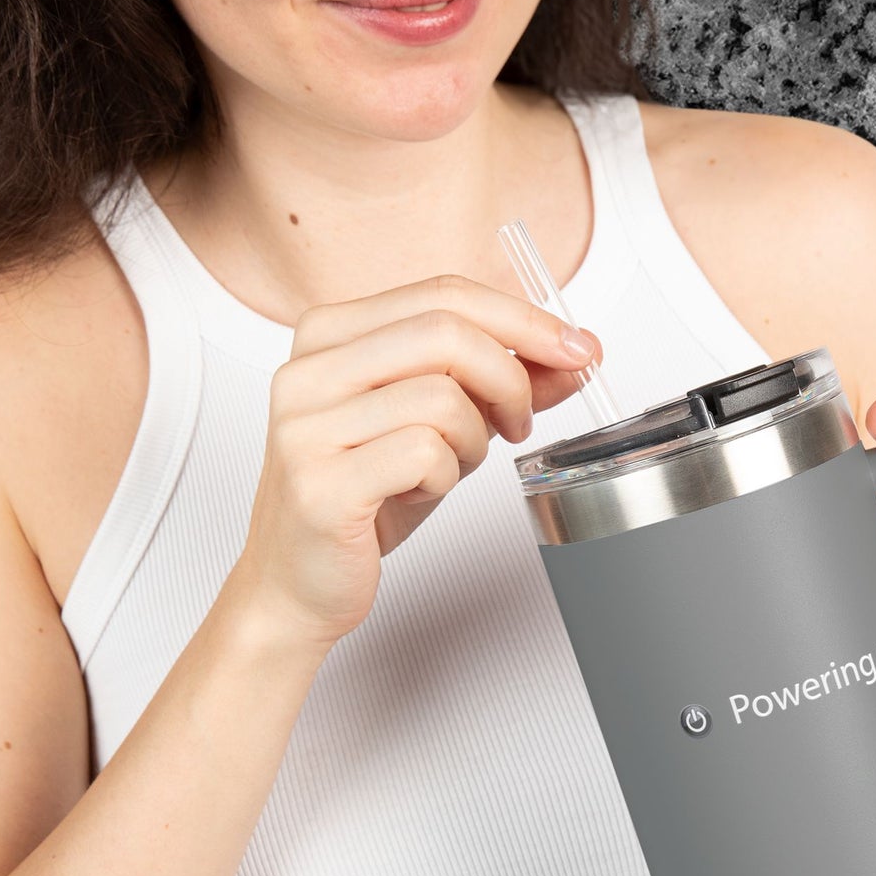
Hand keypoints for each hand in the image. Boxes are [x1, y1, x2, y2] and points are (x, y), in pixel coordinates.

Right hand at [229, 274, 603, 653]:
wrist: (298, 581)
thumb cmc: (367, 499)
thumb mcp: (443, 428)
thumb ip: (501, 384)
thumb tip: (576, 354)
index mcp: (332, 334)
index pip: (445, 294)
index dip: (523, 319)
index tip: (576, 349)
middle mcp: (310, 368)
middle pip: (448, 333)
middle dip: (511, 379)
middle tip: (518, 423)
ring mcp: (307, 424)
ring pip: (442, 398)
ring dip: (473, 441)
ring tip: (449, 467)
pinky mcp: (321, 482)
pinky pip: (424, 454)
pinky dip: (444, 477)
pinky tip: (418, 492)